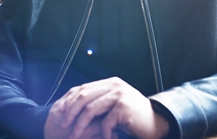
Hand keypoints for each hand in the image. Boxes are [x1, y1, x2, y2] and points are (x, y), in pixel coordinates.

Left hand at [49, 77, 169, 138]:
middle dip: (70, 113)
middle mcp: (114, 85)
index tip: (60, 116)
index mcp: (110, 83)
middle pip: (83, 96)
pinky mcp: (124, 107)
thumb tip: (72, 106)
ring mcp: (119, 95)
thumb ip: (99, 102)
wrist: (155, 123)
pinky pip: (105, 122)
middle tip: (63, 127)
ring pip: (90, 109)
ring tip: (75, 137)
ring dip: (80, 126)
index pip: (82, 89)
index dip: (69, 102)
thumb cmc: (132, 117)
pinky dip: (102, 133)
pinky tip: (105, 138)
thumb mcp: (113, 105)